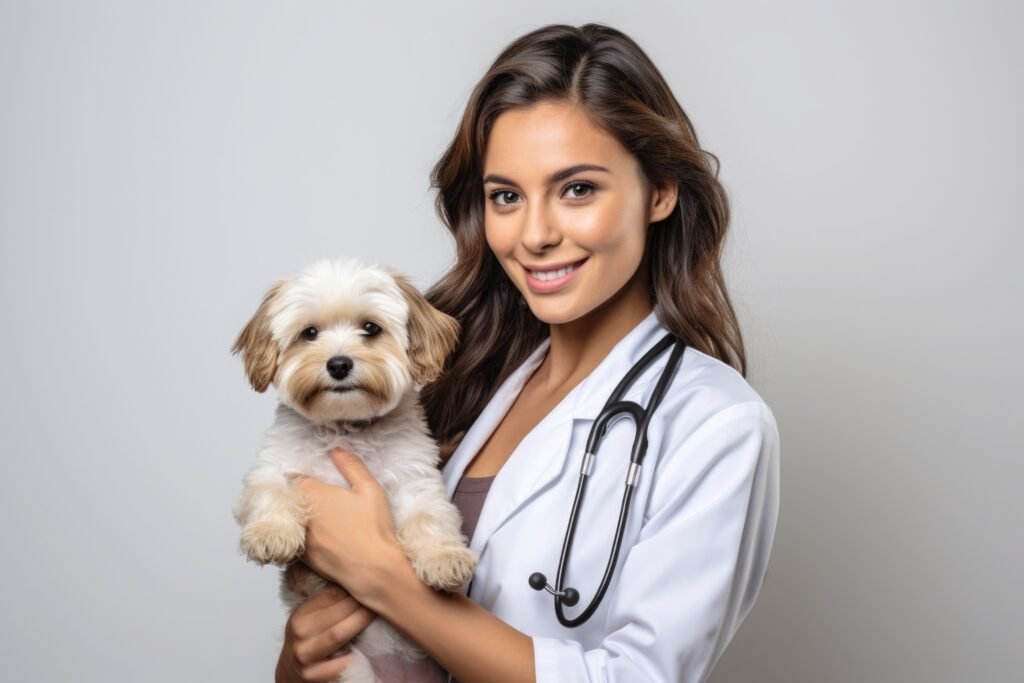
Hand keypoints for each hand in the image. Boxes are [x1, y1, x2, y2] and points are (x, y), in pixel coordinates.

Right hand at [275, 584, 375, 682]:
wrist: (292, 675)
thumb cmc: (308, 644)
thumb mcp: (311, 621)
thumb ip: (329, 605)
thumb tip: (360, 580)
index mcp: (300, 615)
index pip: (332, 595)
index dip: (355, 588)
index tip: (373, 584)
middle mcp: (300, 633)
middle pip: (338, 612)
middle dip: (363, 604)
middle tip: (384, 596)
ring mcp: (304, 655)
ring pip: (338, 634)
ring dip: (361, 622)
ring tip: (378, 615)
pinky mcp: (311, 676)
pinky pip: (338, 664)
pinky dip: (352, 656)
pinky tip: (365, 648)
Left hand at [294, 449, 403, 601]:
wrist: (373, 569)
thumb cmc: (374, 529)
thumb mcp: (369, 489)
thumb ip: (351, 465)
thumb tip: (336, 449)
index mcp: (314, 493)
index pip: (298, 478)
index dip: (309, 480)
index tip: (320, 484)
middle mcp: (300, 515)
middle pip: (294, 501)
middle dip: (305, 499)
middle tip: (326, 503)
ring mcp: (299, 538)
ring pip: (295, 522)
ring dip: (304, 520)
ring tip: (326, 523)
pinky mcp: (302, 559)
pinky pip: (298, 543)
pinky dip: (307, 539)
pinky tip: (326, 541)